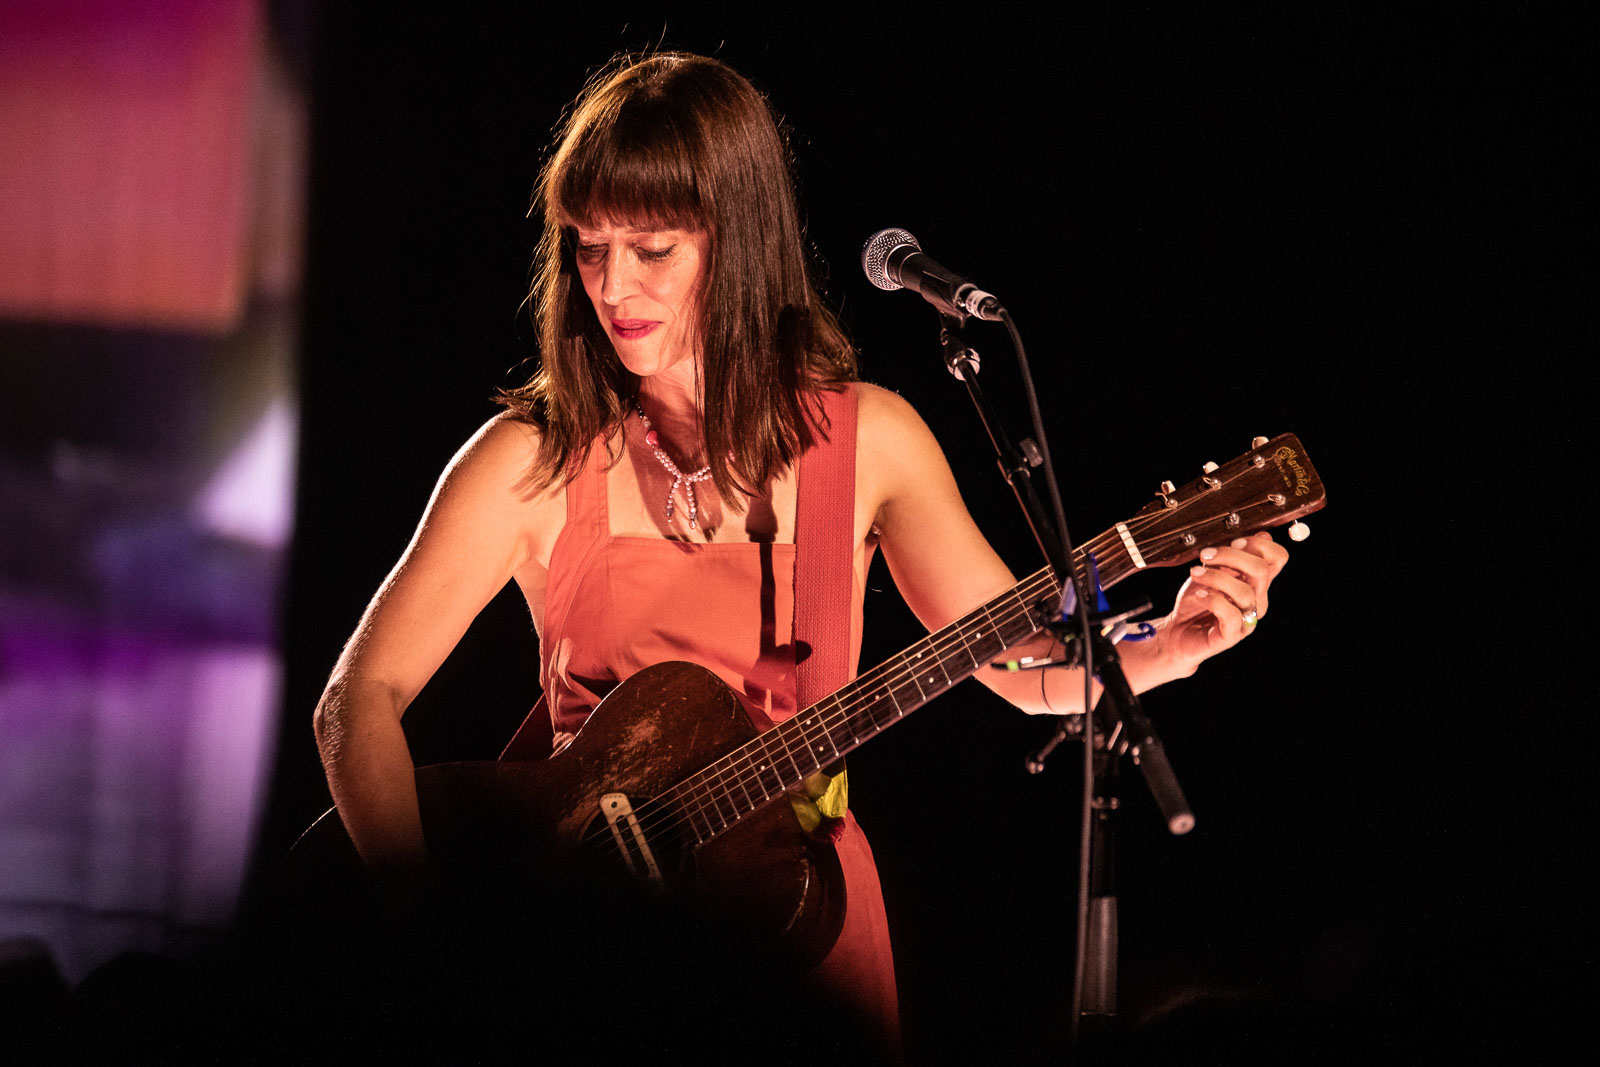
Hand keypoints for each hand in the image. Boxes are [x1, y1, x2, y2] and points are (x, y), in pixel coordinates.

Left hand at [1154, 531, 1288, 673]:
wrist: (1177, 630)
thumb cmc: (1197, 597)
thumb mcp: (1211, 569)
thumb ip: (1232, 556)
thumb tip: (1259, 534)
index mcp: (1256, 580)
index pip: (1278, 558)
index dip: (1259, 544)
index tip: (1233, 541)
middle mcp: (1257, 599)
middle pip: (1262, 570)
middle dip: (1231, 555)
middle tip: (1205, 555)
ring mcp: (1247, 618)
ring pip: (1245, 592)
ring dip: (1215, 577)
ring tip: (1195, 574)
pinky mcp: (1232, 635)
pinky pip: (1231, 614)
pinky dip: (1212, 600)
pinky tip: (1199, 595)